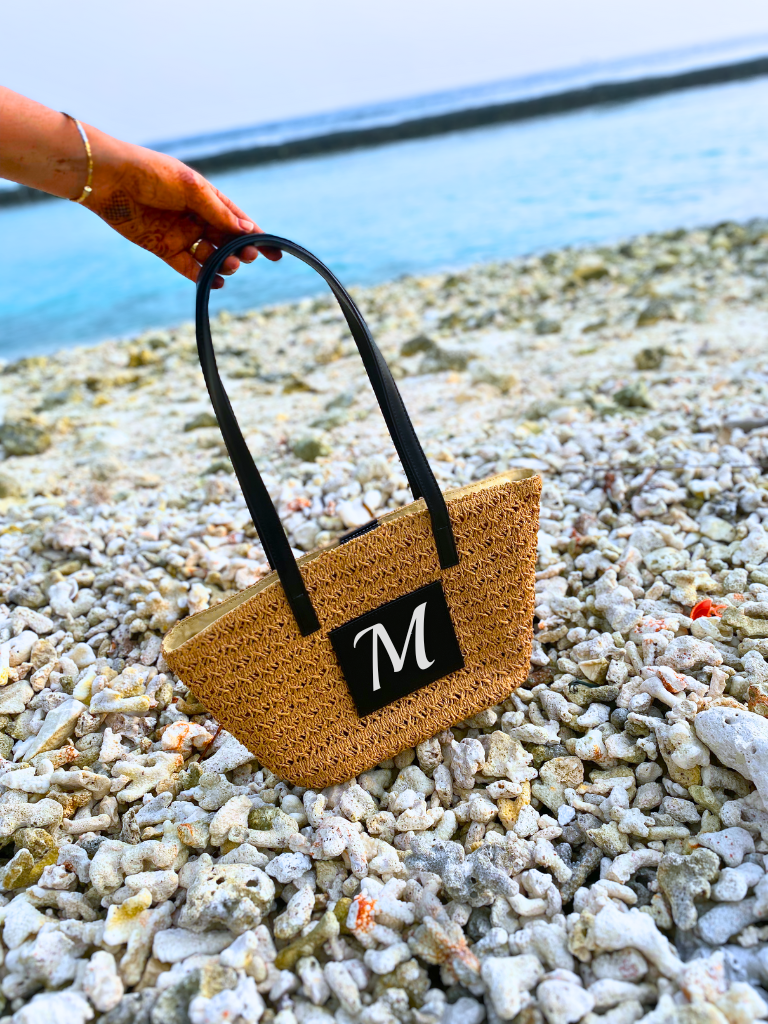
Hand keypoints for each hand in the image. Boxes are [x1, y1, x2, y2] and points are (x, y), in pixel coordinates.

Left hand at [85, 133, 280, 287]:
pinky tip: (214, 282)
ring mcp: (181, 234)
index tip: (275, 252)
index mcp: (207, 197)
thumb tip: (247, 230)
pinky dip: (202, 276)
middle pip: (227, 241)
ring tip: (228, 267)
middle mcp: (197, 217)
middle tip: (247, 258)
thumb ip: (218, 211)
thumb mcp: (190, 188)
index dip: (258, 236)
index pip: (238, 220)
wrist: (109, 179)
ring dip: (223, 264)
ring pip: (211, 256)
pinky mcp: (164, 248)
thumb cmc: (150, 174)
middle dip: (241, 251)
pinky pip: (189, 267)